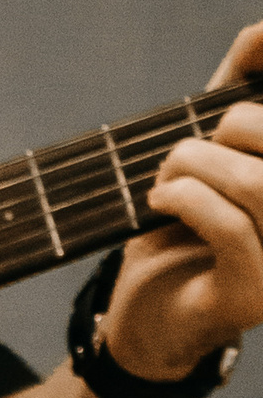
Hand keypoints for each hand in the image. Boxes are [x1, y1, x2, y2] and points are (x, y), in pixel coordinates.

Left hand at [101, 22, 262, 380]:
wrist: (147, 312)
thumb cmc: (188, 222)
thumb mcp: (215, 144)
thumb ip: (243, 85)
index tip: (232, 94)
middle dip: (232, 125)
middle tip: (191, 149)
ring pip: (259, 183)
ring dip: (196, 165)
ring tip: (168, 177)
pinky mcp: (257, 296)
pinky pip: (230, 225)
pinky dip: (183, 198)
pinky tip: (159, 203)